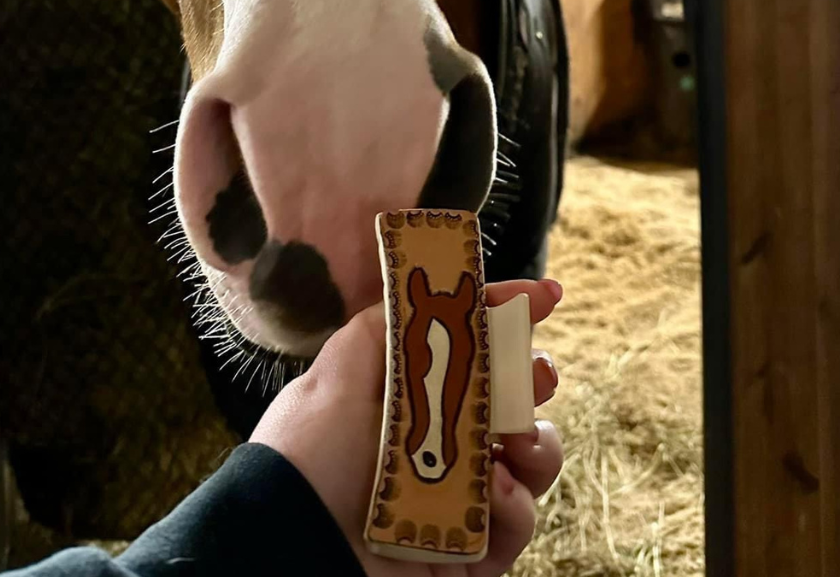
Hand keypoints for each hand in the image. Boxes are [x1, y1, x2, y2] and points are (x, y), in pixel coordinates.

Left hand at [252, 277, 563, 575]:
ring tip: (520, 440)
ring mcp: (459, 497)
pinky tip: (493, 492)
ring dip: (538, 442)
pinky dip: (515, 505)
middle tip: (539, 373)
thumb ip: (380, 329)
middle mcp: (439, 442)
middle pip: (508, 401)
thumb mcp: (333, 377)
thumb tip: (421, 287)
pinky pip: (518, 523)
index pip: (468, 349)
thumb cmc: (307, 457)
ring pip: (528, 460)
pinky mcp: (472, 552)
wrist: (292, 551)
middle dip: (534, 377)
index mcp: (408, 396)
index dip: (506, 317)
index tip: (547, 294)